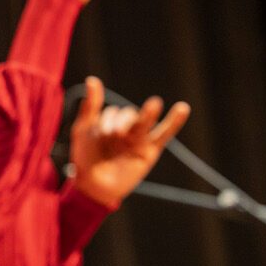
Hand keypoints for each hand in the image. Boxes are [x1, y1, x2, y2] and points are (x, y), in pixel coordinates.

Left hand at [69, 76, 189, 206]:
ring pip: (145, 122)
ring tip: (153, 104)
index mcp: (110, 121)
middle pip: (129, 115)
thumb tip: (93, 79)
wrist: (93, 185)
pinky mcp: (150, 151)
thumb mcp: (83, 129)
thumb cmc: (85, 157)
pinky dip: (174, 122)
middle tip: (113, 136)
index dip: (106, 122)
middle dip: (121, 123)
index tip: (100, 136)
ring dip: (148, 113)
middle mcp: (125, 128)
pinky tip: (183, 108)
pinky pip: (165, 134)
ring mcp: (138, 139)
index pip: (112, 113)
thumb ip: (90, 107)